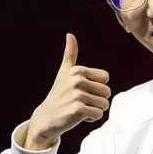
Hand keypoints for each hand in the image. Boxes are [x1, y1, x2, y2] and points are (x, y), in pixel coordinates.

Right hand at [24, 33, 110, 149]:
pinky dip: (91, 118)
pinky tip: (78, 116)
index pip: (105, 78)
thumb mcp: (64, 72)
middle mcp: (77, 80)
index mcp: (77, 70)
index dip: (97, 87)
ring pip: (104, 104)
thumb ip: (70, 54)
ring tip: (79, 108)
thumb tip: (70, 35)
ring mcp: (77, 95)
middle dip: (97, 100)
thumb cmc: (58, 94)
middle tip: (81, 101)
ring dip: (94, 109)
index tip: (83, 90)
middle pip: (107, 92)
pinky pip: (98, 114)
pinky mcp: (78, 110)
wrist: (46, 117)